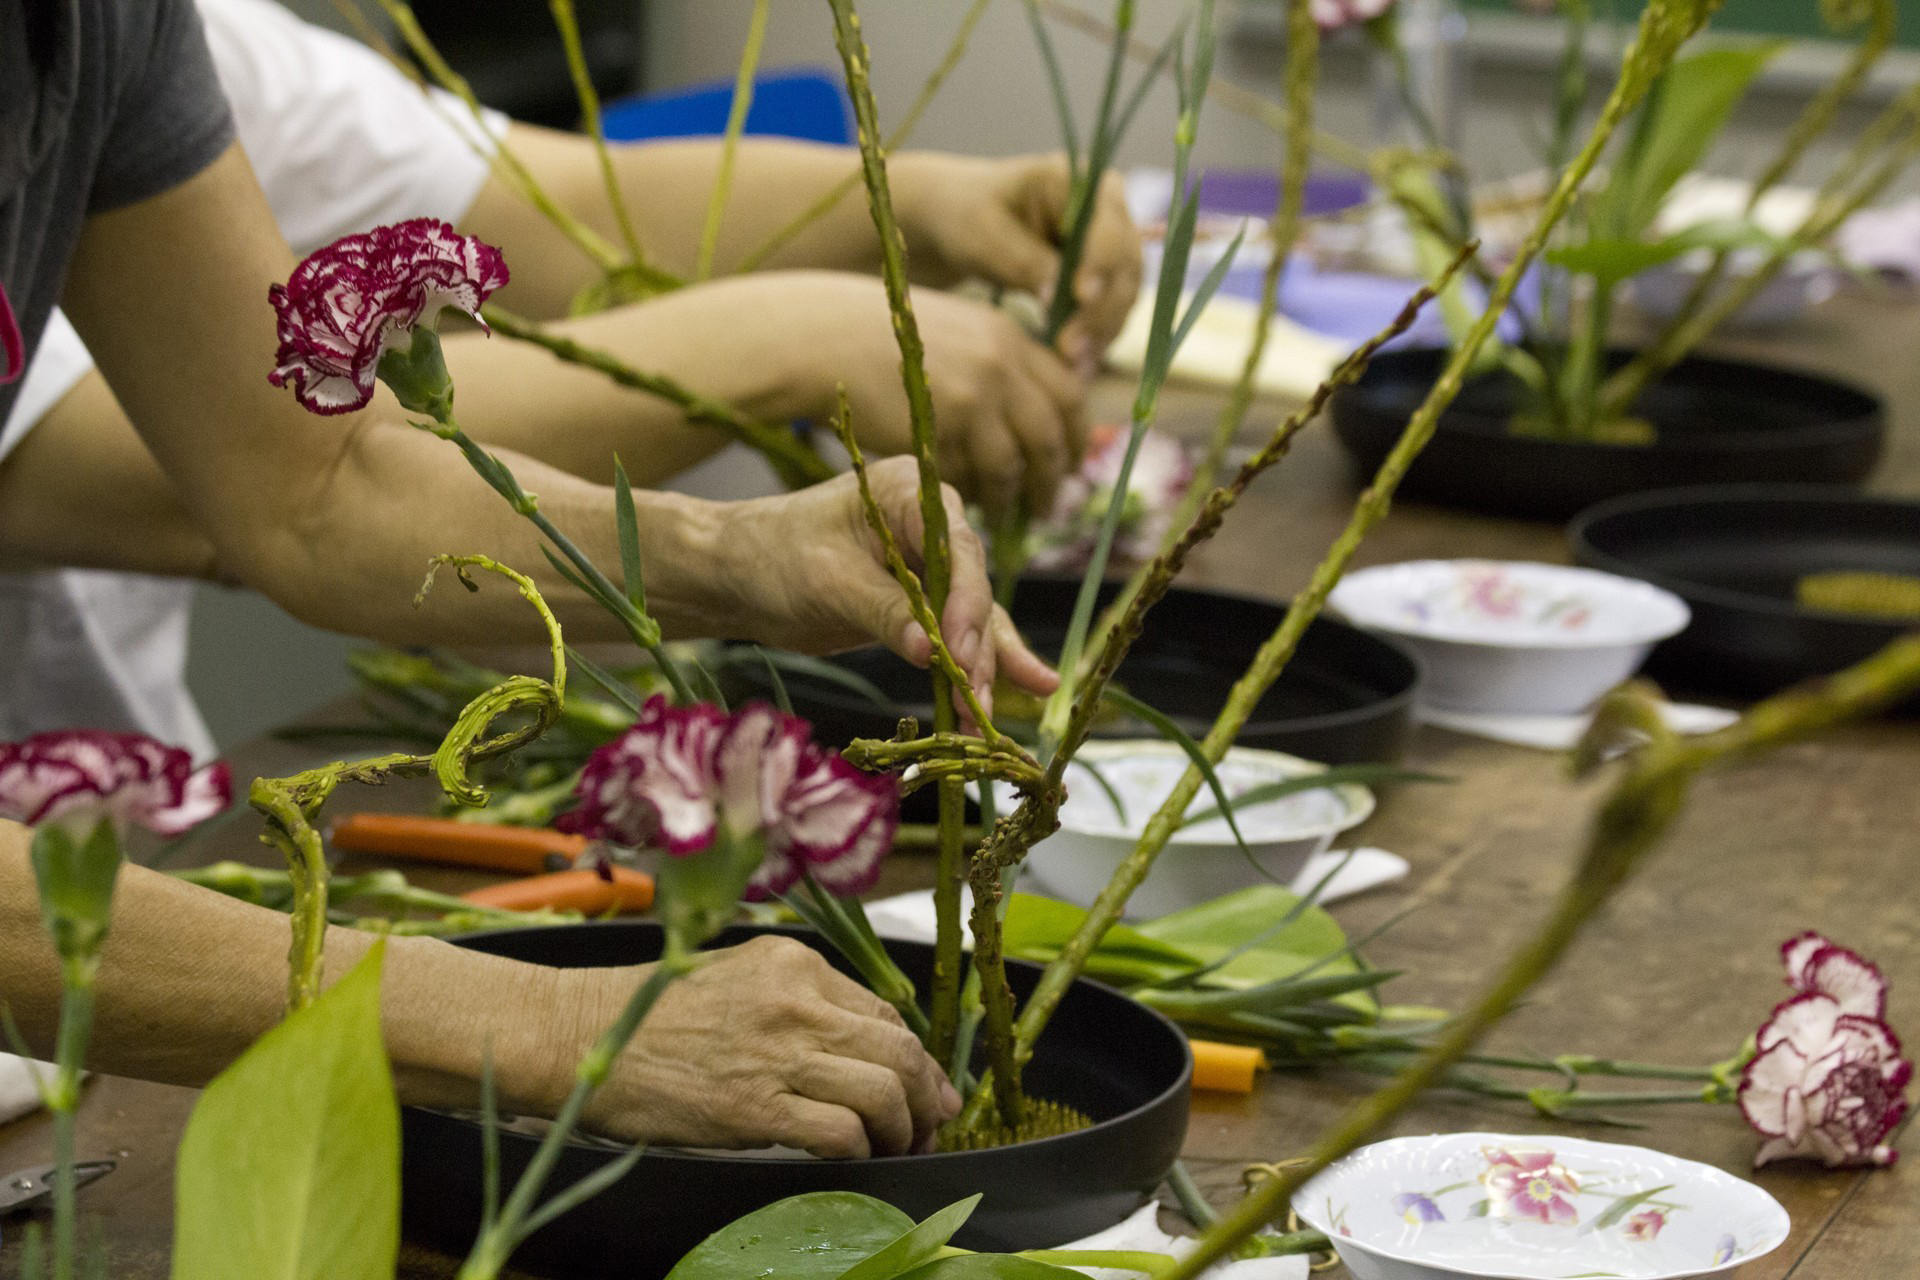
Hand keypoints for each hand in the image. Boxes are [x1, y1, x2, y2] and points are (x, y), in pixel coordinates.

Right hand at [566, 937, 961, 1156]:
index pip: (883, 1011)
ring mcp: (777, 1051)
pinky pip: (842, 1132)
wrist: (579, 1036)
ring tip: (898, 1148)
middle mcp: (796, 998)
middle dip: (927, 1094)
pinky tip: (854, 1158)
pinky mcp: (755, 1108)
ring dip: (903, 1128)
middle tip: (932, 1126)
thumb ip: (797, 1002)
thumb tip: (859, 1048)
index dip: (916, 1057)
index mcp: (794, 962)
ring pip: (883, 1089)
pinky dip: (862, 1149)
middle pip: (898, 1048)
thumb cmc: (649, 1014)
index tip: (927, 1088)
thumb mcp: (736, 979)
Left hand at [713, 456, 1058, 709]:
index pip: (955, 551)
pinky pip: (955, 636)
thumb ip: (884, 613)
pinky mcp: (918, 605)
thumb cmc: (770, 557)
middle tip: (977, 704)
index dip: (965, 605)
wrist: (732, 575)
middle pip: (970, 591)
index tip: (958, 655)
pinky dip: (978, 665)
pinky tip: (1028, 687)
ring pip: (969, 620)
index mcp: (910, 495)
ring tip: (988, 721)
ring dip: (979, 670)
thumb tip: (930, 651)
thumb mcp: (827, 583)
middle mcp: (930, 526)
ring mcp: (927, 566)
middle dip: (974, 651)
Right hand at [748, 271, 1086, 512]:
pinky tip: (963, 503)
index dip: (1075, 436)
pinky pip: (966, 475)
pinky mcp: (937, 427)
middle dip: (1053, 476)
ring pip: (1010, 464)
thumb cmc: (880, 338)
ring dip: (1011, 497)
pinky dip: (969, 494)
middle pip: (1050, 433)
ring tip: (1006, 515)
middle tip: (1048, 506)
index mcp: (1009, 335)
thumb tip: (1032, 407)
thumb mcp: (955, 331)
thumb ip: (997, 362)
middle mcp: (1000, 362)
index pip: (1069, 393)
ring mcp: (971, 395)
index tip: (1071, 463)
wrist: (822, 336)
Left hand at [890, 151, 1142, 357]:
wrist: (958, 225)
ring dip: (1102, 331)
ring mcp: (1109, 246)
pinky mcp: (1103, 278)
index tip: (1080, 296)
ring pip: (1124, 294)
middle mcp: (1107, 211)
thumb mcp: (984, 235)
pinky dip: (1096, 338)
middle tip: (1070, 350)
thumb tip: (1060, 297)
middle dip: (1101, 311)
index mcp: (1081, 180)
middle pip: (1125, 265)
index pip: (1106, 226)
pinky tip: (1074, 365)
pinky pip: (1111, 311)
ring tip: (1071, 365)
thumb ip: (1024, 262)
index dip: (1100, 264)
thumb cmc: (966, 218)